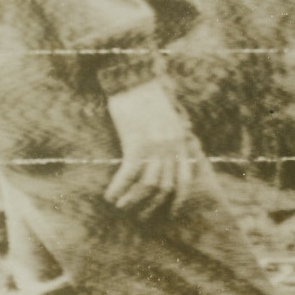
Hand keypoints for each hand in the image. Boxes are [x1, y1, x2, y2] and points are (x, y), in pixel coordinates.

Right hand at [105, 80, 193, 220]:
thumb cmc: (147, 96)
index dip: (177, 200)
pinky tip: (110, 195)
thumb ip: (173, 136)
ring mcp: (155, 146)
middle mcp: (171, 148)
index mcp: (180, 143)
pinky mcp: (136, 142)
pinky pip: (129, 174)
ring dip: (134, 200)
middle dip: (153, 206)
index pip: (184, 181)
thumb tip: (172, 153)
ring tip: (121, 206)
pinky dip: (119, 187)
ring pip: (148, 185)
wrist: (134, 78)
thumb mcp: (167, 118)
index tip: (169, 212)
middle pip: (166, 187)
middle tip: (140, 215)